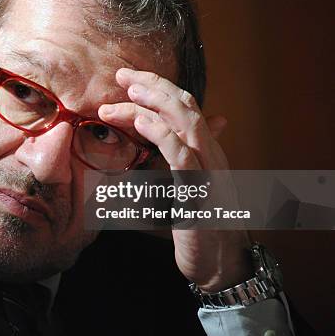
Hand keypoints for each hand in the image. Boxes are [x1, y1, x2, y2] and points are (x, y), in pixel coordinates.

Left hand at [98, 68, 251, 291]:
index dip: (157, 88)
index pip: (184, 107)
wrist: (217, 263)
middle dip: (153, 85)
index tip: (127, 80)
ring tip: (128, 91)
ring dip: (155, 102)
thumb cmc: (193, 224)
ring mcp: (208, 170)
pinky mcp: (199, 191)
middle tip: (122, 75)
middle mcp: (210, 154)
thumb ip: (165, 162)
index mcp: (204, 151)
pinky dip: (161, 133)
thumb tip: (147, 143)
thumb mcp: (176, 186)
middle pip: (185, 106)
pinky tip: (141, 121)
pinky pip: (182, 155)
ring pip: (187, 122)